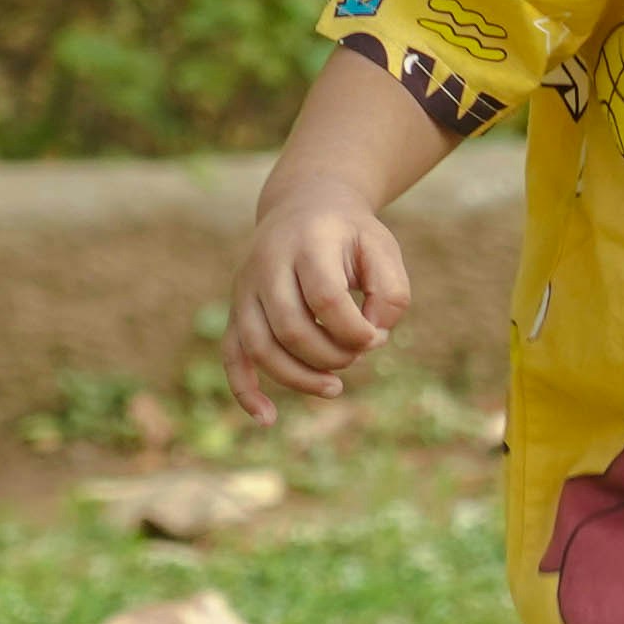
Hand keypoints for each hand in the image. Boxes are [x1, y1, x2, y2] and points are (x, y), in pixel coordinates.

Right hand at [225, 185, 408, 418]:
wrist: (304, 205)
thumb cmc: (350, 235)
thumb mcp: (383, 250)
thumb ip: (392, 293)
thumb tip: (372, 338)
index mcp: (307, 243)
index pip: (324, 298)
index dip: (354, 330)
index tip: (377, 336)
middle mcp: (267, 265)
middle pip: (291, 328)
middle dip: (332, 355)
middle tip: (359, 355)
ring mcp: (246, 289)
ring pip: (259, 346)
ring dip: (299, 377)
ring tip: (335, 387)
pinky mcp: (237, 310)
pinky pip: (232, 355)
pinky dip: (245, 390)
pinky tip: (268, 419)